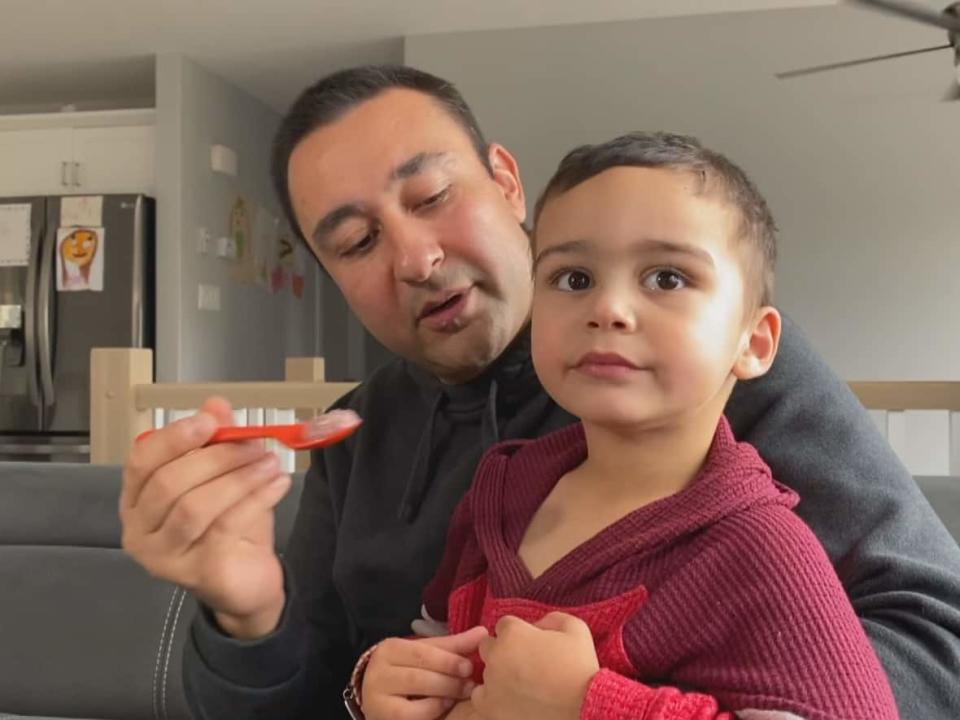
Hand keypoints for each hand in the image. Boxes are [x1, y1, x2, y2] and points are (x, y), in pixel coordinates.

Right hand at [120, 396, 291, 638]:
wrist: (248, 581)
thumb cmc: (229, 527)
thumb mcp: (224, 476)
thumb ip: (217, 441)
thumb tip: (216, 405)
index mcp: (137, 500)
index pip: (141, 461)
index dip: (174, 437)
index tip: (211, 420)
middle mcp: (140, 531)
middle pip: (169, 483)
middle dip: (216, 457)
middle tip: (254, 444)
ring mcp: (163, 557)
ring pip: (195, 506)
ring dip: (238, 478)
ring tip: (270, 463)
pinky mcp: (195, 574)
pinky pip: (223, 527)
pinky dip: (255, 499)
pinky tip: (278, 484)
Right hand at [361, 627, 488, 719]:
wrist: (384, 703)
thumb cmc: (409, 675)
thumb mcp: (427, 657)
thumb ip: (453, 646)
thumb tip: (483, 632)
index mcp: (390, 649)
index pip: (422, 651)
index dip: (448, 659)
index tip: (470, 666)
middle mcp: (378, 671)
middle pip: (419, 672)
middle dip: (449, 678)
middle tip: (471, 684)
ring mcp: (376, 696)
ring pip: (415, 689)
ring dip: (444, 692)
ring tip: (463, 693)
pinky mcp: (384, 716)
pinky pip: (411, 713)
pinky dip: (432, 708)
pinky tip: (445, 706)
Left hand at [472, 612, 599, 719]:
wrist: (584, 708)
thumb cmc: (581, 668)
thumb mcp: (575, 628)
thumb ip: (551, 618)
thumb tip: (536, 625)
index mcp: (513, 632)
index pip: (504, 625)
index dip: (518, 634)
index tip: (531, 645)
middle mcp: (496, 654)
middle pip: (489, 646)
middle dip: (503, 651)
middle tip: (524, 664)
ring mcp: (490, 682)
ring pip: (485, 672)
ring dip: (498, 675)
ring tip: (520, 685)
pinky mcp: (489, 708)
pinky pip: (480, 697)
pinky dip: (491, 698)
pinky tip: (510, 700)